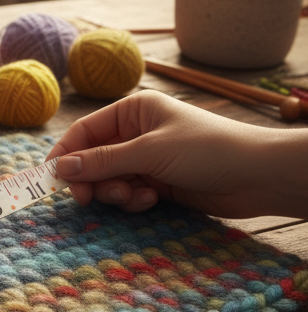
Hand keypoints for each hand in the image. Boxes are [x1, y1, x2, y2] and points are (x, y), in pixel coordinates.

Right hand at [46, 90, 307, 218]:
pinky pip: (129, 193)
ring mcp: (147, 159)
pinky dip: (134, 200)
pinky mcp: (158, 183)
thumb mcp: (149, 152)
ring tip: (134, 198)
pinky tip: (152, 200)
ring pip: (109, 180)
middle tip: (87, 199)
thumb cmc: (207, 149)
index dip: (66, 153)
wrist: (259, 176)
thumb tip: (60, 167)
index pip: (85, 131)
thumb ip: (102, 161)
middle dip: (92, 179)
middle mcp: (136, 133)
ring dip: (115, 192)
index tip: (52, 178)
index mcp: (133, 111)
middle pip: (93, 159)